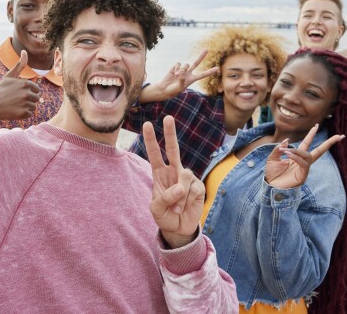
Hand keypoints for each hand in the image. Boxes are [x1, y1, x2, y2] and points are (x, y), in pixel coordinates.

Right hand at [0, 50, 39, 120]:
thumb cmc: (0, 90)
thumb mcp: (10, 76)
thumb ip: (20, 64)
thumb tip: (24, 50)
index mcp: (26, 83)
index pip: (37, 89)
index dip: (29, 91)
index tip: (19, 93)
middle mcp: (27, 93)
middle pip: (36, 98)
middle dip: (28, 99)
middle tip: (16, 100)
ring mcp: (26, 104)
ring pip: (33, 106)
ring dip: (26, 107)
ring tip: (15, 105)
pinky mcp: (24, 114)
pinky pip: (30, 114)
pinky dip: (24, 114)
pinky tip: (15, 111)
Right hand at [143, 50, 217, 101]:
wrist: (164, 88)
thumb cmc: (173, 90)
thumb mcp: (179, 87)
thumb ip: (182, 79)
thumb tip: (182, 71)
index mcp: (192, 79)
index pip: (202, 74)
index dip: (210, 71)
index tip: (217, 68)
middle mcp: (188, 73)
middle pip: (196, 63)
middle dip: (201, 56)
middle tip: (206, 49)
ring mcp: (182, 69)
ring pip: (186, 65)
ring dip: (182, 70)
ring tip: (177, 75)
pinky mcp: (175, 67)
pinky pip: (178, 64)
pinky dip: (176, 68)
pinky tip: (173, 73)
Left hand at [144, 115, 204, 248]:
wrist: (179, 229)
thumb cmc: (165, 216)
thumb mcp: (156, 209)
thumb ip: (165, 197)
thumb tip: (180, 187)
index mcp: (159, 174)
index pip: (154, 154)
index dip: (150, 140)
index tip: (147, 125)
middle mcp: (174, 172)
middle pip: (173, 149)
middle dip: (170, 133)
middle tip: (169, 118)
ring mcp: (187, 178)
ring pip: (184, 175)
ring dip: (180, 194)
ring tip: (177, 208)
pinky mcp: (198, 187)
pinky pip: (194, 188)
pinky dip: (188, 200)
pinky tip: (186, 207)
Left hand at [265, 124, 344, 188]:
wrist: (271, 187)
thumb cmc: (272, 174)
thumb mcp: (273, 158)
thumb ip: (278, 149)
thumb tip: (287, 140)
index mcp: (296, 157)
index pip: (306, 143)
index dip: (311, 134)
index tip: (316, 125)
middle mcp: (303, 162)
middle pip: (319, 151)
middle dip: (329, 143)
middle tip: (339, 136)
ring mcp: (304, 169)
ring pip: (308, 156)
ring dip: (297, 151)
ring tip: (286, 151)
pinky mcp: (303, 176)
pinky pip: (303, 164)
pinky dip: (296, 158)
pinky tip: (288, 155)